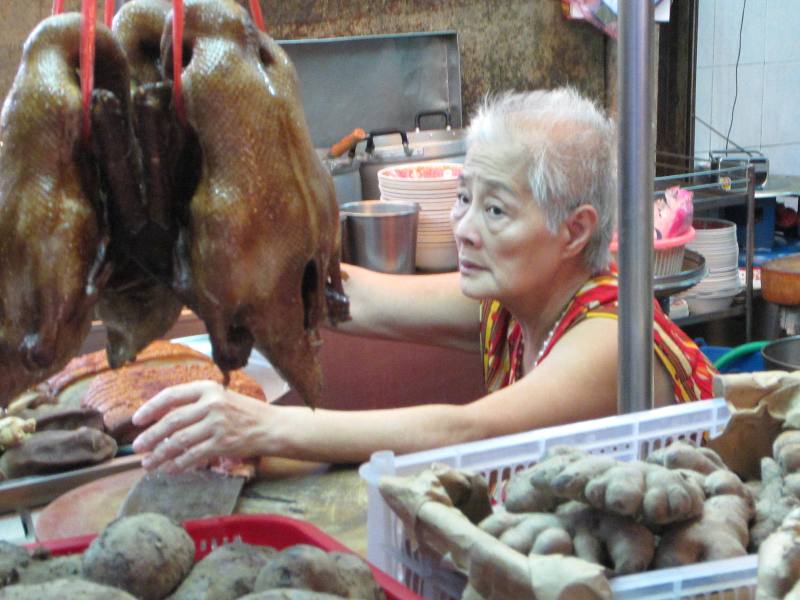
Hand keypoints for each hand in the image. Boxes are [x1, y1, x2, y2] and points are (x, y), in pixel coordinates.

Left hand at [131, 380, 269, 472]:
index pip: (171, 395)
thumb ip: (194, 404)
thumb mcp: (220, 397)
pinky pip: (193, 456)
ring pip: (179, 441)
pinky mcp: (222, 443)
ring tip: (148, 463)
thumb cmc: (243, 412)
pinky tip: (169, 469)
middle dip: (151, 436)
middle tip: (138, 448)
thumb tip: (160, 420)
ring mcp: (217, 424)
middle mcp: (212, 403)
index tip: (136, 421)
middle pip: (172, 421)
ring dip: (160, 454)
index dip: (151, 408)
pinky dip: (178, 464)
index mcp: (208, 388)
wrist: (271, 426)